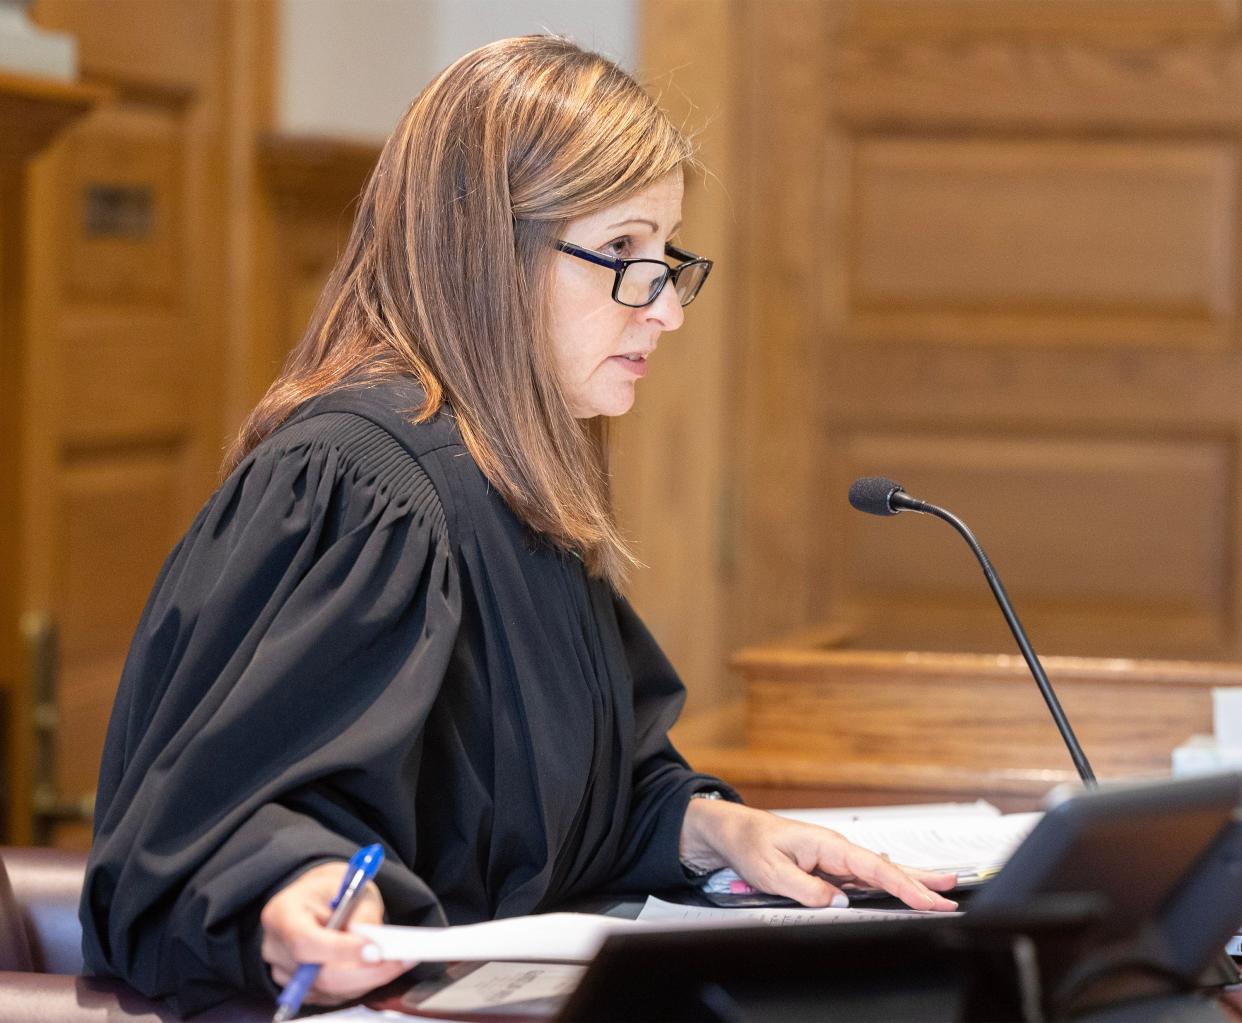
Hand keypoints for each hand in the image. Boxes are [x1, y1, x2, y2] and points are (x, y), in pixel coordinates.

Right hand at [260, 861, 414, 1005]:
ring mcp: (286, 973)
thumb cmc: (332, 889)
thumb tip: (377, 946)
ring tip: (395, 961)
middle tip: (399, 961)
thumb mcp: (352, 887)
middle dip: (364, 973)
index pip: (305, 942)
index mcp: (281, 914)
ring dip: (367, 979)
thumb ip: (361, 916)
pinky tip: (376, 967)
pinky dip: (360, 984)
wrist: (318, 898)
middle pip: (318, 976)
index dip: (340, 951)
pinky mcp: (301, 988)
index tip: (375, 951)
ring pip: (330, 990)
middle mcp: (277, 948)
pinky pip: (333, 995)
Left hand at [680, 799, 958, 911]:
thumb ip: (806, 888)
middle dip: (920, 880)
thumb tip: (838, 902)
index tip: (928, 898)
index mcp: (828, 844)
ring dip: (909, 882)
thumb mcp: (771, 871)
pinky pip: (863, 879)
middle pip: (886, 868)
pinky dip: (887, 884)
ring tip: (941, 890)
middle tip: (952, 892)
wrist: (732, 831)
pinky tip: (903, 889)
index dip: (904, 885)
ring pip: (879, 873)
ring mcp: (834, 858)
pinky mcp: (828, 867)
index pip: (874, 869)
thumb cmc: (750, 844)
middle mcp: (837, 849)